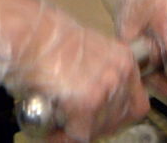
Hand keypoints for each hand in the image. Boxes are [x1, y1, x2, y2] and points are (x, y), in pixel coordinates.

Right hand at [0, 0, 150, 141]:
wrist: (30, 33)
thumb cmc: (47, 39)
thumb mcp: (88, 54)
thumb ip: (100, 76)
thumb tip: (97, 106)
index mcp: (124, 59)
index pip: (136, 104)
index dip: (116, 116)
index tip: (100, 119)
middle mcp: (121, 73)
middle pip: (120, 119)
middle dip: (97, 125)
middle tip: (75, 123)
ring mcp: (106, 88)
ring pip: (99, 129)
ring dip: (79, 130)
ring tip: (60, 121)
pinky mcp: (88, 103)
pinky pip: (79, 134)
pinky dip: (63, 135)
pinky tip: (52, 125)